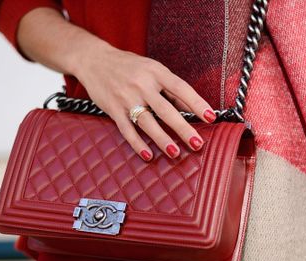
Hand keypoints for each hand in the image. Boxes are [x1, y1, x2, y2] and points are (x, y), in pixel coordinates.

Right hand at [75, 43, 216, 160]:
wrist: (94, 60)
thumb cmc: (129, 67)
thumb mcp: (152, 70)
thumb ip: (170, 89)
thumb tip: (191, 110)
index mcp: (156, 71)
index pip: (181, 88)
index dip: (197, 103)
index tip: (211, 117)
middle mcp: (142, 84)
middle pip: (166, 109)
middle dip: (183, 128)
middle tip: (197, 143)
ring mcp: (126, 97)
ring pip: (148, 122)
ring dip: (162, 139)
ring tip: (175, 153)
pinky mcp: (113, 109)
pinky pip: (127, 130)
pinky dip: (138, 144)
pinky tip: (148, 156)